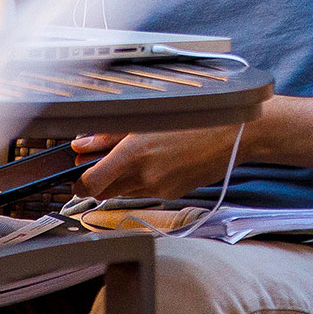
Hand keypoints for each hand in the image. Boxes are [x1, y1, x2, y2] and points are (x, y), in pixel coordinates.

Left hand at [74, 126, 241, 200]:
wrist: (235, 135)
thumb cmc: (196, 119)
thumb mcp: (147, 118)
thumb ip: (109, 136)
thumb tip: (82, 145)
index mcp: (134, 154)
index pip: (90, 183)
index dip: (79, 182)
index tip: (78, 176)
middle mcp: (144, 176)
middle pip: (105, 190)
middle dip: (101, 179)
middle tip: (106, 160)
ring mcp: (159, 189)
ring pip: (125, 192)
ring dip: (123, 179)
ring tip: (140, 155)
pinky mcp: (172, 195)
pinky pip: (146, 192)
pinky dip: (145, 180)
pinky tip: (161, 160)